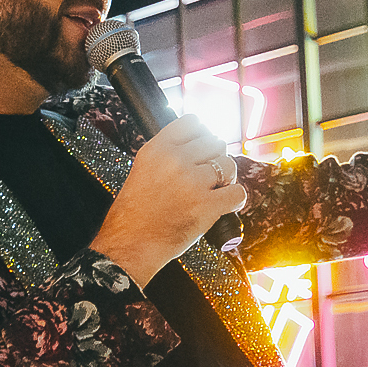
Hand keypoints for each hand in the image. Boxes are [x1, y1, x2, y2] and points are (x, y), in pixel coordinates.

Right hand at [90, 115, 245, 285]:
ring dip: (227, 178)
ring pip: (229, 165)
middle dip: (215, 159)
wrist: (129, 244)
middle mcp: (174, 161)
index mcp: (156, 149)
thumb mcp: (143, 170)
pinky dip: (235, 200)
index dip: (202, 135)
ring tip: (215, 191)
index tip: (202, 149)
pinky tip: (225, 205)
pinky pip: (238, 193)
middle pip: (215, 142)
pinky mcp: (206, 206)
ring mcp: (191, 182)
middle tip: (209, 176)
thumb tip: (201, 143)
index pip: (193, 122)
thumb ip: (168, 154)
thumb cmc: (136, 212)